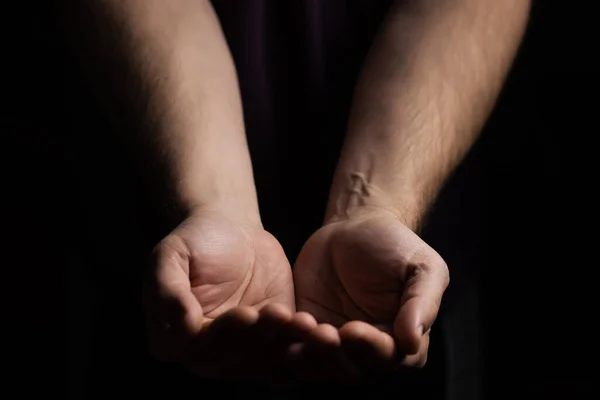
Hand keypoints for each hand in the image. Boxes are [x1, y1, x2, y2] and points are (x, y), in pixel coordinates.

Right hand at [144, 211, 316, 378]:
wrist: (232, 232)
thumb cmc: (196, 241)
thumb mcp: (171, 255)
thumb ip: (168, 289)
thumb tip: (182, 325)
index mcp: (171, 338)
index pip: (197, 346)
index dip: (223, 332)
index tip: (246, 314)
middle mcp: (204, 354)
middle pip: (233, 356)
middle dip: (259, 336)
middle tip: (279, 314)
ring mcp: (239, 351)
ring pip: (261, 357)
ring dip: (283, 342)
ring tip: (301, 320)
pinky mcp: (269, 341)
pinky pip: (284, 350)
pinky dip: (299, 343)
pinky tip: (312, 325)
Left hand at [293, 208, 448, 379]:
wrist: (354, 228)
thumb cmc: (395, 246)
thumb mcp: (421, 266)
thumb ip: (423, 302)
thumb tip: (413, 339)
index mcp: (401, 339)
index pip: (388, 357)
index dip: (370, 348)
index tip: (353, 329)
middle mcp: (368, 350)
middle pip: (352, 370)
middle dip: (334, 355)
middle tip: (321, 332)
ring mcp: (335, 344)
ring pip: (320, 366)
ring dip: (309, 354)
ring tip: (300, 328)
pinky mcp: (306, 332)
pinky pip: (294, 347)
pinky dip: (284, 343)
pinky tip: (278, 325)